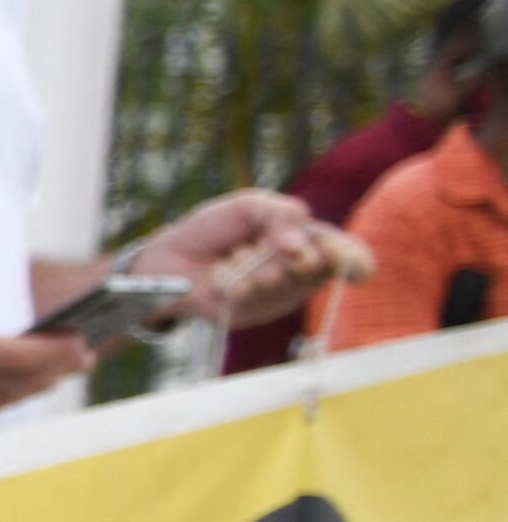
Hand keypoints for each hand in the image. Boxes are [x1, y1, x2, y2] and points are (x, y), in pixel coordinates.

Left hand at [127, 188, 370, 331]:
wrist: (169, 255)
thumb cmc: (213, 229)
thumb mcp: (248, 206)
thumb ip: (281, 214)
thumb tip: (301, 245)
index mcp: (307, 243)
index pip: (344, 253)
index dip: (353, 258)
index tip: (348, 261)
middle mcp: (299, 274)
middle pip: (314, 268)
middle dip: (287, 254)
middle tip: (263, 244)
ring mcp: (278, 297)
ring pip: (284, 283)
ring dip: (256, 267)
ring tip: (234, 257)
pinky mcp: (253, 315)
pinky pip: (255, 299)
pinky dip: (235, 282)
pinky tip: (222, 278)